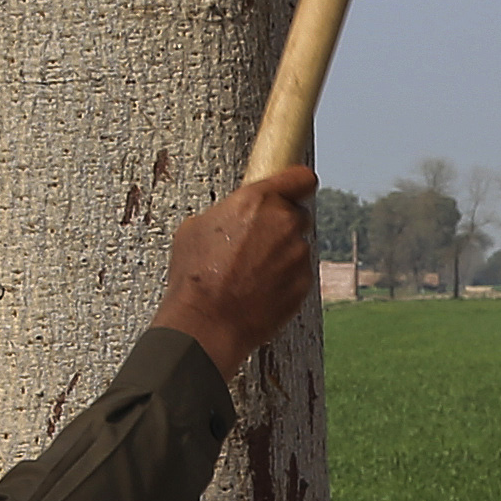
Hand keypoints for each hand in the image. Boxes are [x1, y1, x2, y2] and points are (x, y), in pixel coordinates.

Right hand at [152, 170, 322, 376]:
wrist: (207, 322)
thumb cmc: (196, 277)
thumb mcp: (196, 228)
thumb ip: (227, 212)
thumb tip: (234, 216)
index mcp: (256, 200)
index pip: (299, 178)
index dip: (297, 184)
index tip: (295, 189)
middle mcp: (283, 222)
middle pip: (297, 214)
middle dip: (280, 227)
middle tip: (255, 246)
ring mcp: (297, 253)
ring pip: (296, 246)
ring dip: (281, 255)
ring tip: (249, 274)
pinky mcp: (304, 281)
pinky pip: (298, 273)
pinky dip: (284, 280)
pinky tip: (258, 291)